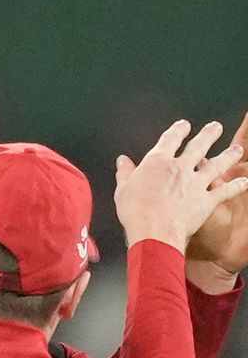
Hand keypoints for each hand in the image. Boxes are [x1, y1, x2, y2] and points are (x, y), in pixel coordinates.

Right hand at [114, 120, 247, 253]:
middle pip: (198, 146)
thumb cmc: (136, 213)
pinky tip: (244, 181)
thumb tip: (122, 161)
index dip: (178, 130)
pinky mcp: (206, 200)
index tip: (183, 125)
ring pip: (216, 165)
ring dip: (228, 156)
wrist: (154, 232)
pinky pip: (225, 191)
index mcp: (157, 163)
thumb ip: (125, 173)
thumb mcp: (122, 190)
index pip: (170, 139)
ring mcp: (196, 184)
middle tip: (216, 127)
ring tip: (237, 149)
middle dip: (208, 135)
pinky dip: (237, 186)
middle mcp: (180, 168)